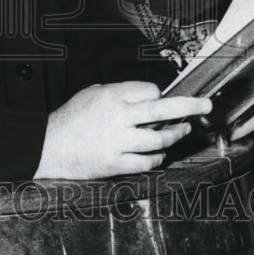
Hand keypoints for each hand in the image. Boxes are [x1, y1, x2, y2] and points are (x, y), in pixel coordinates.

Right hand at [34, 81, 212, 179]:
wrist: (48, 148)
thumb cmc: (68, 120)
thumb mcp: (91, 94)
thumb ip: (117, 92)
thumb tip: (145, 95)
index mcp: (111, 96)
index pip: (150, 90)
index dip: (159, 94)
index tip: (161, 98)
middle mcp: (118, 117)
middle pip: (163, 108)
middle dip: (189, 106)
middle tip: (205, 105)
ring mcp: (119, 142)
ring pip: (159, 138)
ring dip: (175, 134)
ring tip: (183, 130)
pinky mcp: (116, 164)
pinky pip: (148, 162)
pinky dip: (157, 157)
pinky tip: (159, 153)